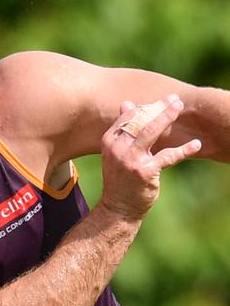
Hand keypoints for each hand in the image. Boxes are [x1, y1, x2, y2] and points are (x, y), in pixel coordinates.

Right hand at [99, 94, 201, 220]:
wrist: (118, 206)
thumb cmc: (120, 177)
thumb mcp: (116, 152)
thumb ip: (123, 129)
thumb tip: (126, 103)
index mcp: (109, 141)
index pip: (128, 117)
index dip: (145, 107)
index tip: (161, 101)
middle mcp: (117, 148)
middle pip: (139, 121)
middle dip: (158, 108)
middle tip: (175, 99)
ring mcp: (130, 159)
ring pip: (151, 131)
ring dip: (167, 118)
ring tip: (180, 108)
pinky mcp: (145, 171)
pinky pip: (167, 156)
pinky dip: (183, 150)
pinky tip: (196, 144)